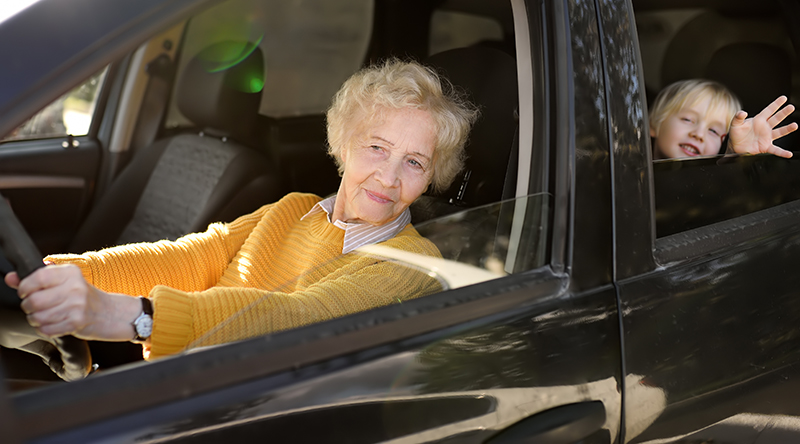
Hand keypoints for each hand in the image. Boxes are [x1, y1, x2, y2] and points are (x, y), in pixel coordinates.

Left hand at [4, 265, 141, 340]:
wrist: (112, 313)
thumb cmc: (87, 297)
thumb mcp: (66, 282)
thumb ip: (37, 280)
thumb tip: (11, 278)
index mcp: (70, 273)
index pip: (36, 278)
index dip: (24, 288)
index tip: (26, 292)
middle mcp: (74, 287)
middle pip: (34, 300)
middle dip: (28, 307)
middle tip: (35, 307)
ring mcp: (77, 305)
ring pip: (38, 317)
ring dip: (36, 320)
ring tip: (45, 317)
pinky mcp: (76, 322)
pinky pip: (47, 329)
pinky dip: (45, 329)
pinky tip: (53, 324)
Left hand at [727, 95, 797, 157]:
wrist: (735, 146)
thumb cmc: (736, 133)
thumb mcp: (735, 124)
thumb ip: (738, 117)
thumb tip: (742, 112)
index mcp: (759, 120)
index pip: (769, 110)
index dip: (776, 104)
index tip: (783, 98)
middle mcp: (765, 127)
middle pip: (776, 118)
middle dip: (784, 113)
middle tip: (791, 107)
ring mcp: (767, 137)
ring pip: (779, 132)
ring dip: (787, 129)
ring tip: (794, 125)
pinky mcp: (766, 147)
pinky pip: (776, 150)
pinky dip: (782, 152)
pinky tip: (788, 154)